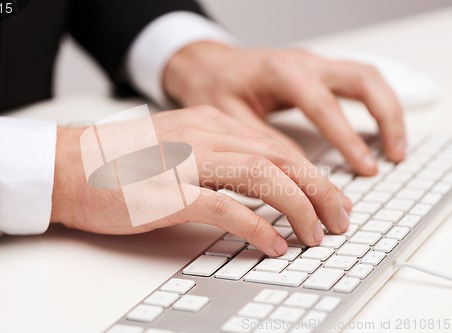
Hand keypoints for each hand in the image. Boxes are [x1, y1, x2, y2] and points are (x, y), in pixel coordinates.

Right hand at [51, 106, 350, 255]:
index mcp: (208, 124)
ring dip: (298, 207)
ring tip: (318, 234)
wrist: (67, 165)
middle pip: (280, 159)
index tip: (330, 197)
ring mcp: (186, 161)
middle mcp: (203, 135)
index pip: (274, 146)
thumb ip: (217, 161)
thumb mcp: (177, 149)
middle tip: (341, 218)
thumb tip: (256, 190)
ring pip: (262, 177)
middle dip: (319, 190)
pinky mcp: (168, 192)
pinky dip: (256, 226)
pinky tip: (275, 243)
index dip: (310, 173)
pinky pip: (225, 207)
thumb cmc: (120, 163)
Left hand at [164, 42, 406, 174]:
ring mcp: (313, 64)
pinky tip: (378, 129)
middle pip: (362, 79)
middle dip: (385, 117)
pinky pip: (357, 82)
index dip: (347, 139)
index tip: (365, 168)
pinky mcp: (316, 72)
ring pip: (367, 77)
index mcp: (280, 72)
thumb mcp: (229, 118)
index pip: (323, 106)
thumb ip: (263, 142)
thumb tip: (297, 173)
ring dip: (388, 110)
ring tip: (396, 147)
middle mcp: (303, 62)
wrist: (208, 66)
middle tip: (395, 155)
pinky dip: (375, 104)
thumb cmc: (213, 87)